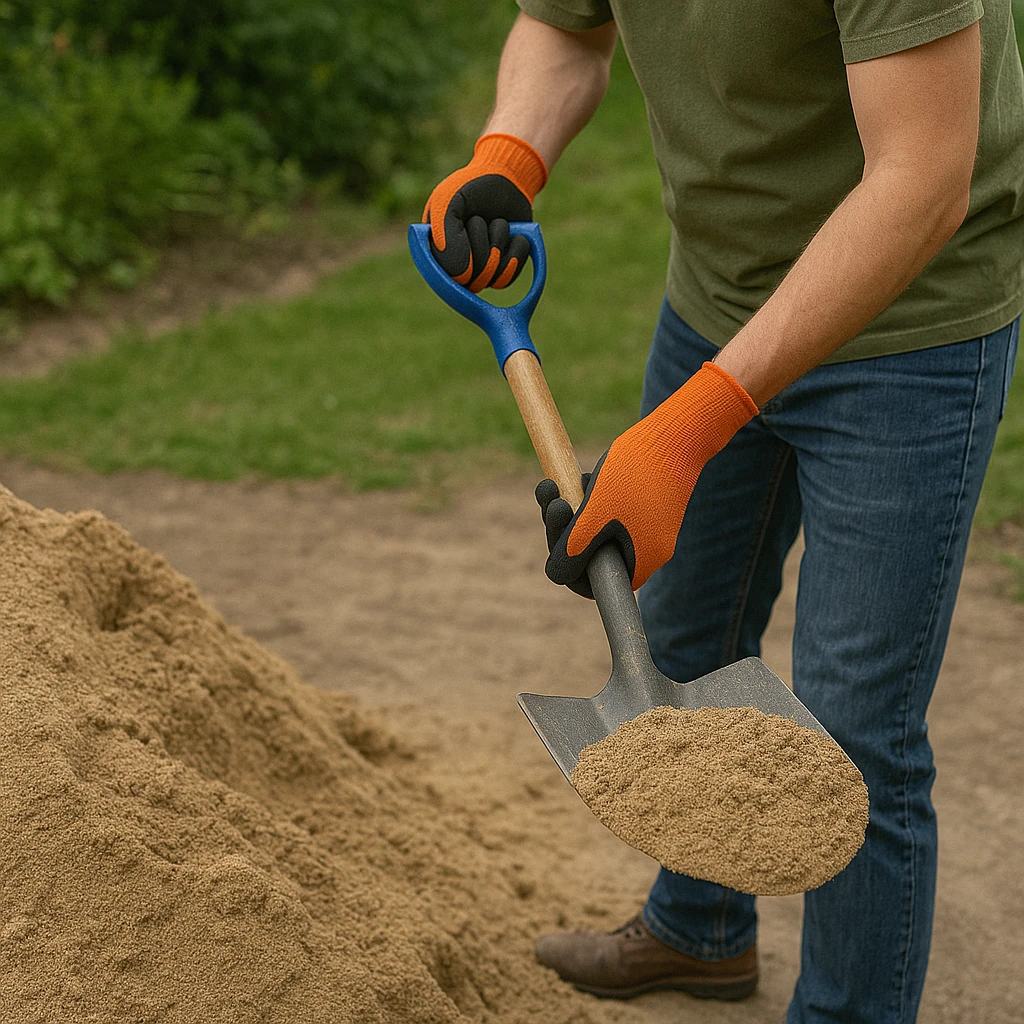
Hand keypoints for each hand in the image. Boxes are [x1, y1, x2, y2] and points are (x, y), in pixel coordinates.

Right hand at [422, 133, 546, 292]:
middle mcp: (456, 268)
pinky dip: (516, 251)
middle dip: (482, 244)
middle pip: (473, 280)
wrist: (506, 176)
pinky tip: (514, 234)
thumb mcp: (449, 203)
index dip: (462, 255)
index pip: (449, 274)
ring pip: (492, 279)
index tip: (467, 226)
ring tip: (497, 222)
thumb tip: (463, 277)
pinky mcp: (502, 270)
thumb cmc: (471, 187)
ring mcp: (480, 271)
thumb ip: (446, 238)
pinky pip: (509, 277)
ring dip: (499, 242)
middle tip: (480, 218)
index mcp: (435, 252)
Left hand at [536, 362, 758, 596]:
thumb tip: (556, 575)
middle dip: (563, 530)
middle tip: (552, 502)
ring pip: (595, 531)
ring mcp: (646, 530)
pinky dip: (589, 500)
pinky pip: (608, 514)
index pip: (594, 584)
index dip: (569, 567)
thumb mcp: (595, 513)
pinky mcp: (644, 509)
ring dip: (572, 511)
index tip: (557, 540)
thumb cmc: (635, 474)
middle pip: (591, 556)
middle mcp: (646, 553)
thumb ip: (573, 548)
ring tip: (558, 485)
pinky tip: (582, 478)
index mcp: (639, 563)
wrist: (674, 435)